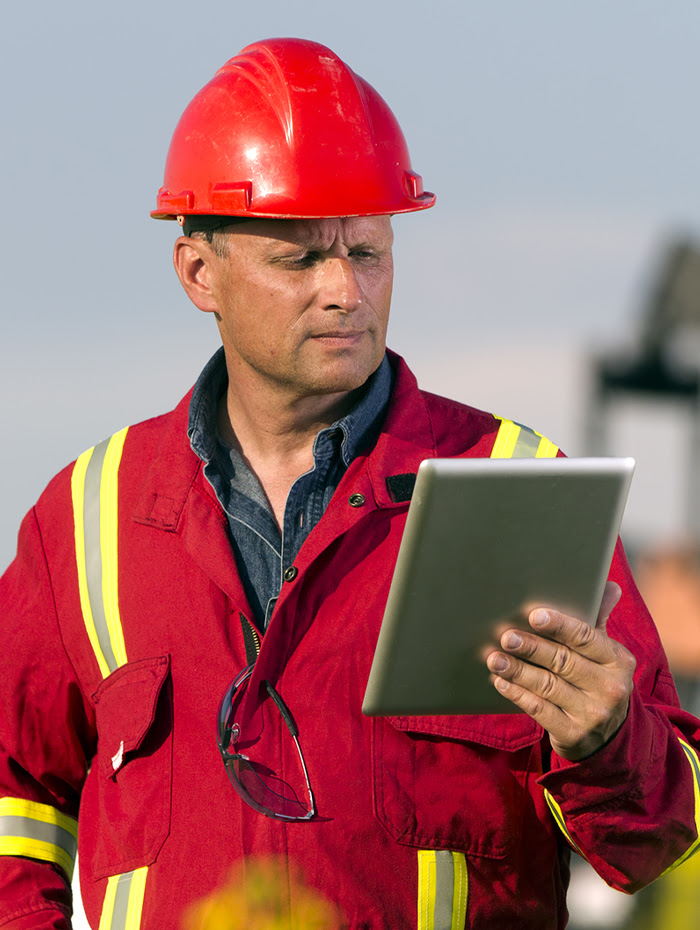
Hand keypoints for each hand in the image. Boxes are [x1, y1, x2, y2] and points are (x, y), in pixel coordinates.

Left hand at [485, 582, 635, 759]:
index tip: (535, 615)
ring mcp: (593, 714)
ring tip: (495, 658)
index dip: (560, 626)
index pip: (587, 638)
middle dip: (532, 647)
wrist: (609, 737)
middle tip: (506, 636)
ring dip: (518, 670)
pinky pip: (540, 710)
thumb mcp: (605, 654)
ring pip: (548, 685)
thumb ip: (598, 621)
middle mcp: (610, 688)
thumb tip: (610, 586)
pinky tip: (501, 682)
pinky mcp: (574, 735)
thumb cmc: (597, 681)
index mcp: (618, 661)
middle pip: (563, 661)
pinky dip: (518, 694)